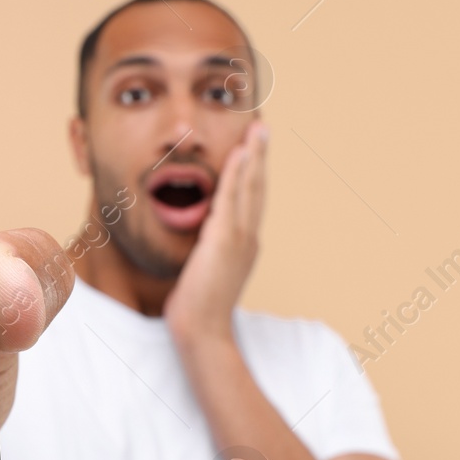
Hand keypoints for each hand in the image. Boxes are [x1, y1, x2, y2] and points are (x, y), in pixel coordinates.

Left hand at [164, 120, 268, 348]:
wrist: (201, 332)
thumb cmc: (196, 309)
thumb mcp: (203, 273)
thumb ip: (205, 254)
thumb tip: (199, 247)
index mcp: (244, 245)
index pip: (251, 201)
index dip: (254, 173)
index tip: (255, 149)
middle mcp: (248, 238)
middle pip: (257, 188)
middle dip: (260, 156)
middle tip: (263, 127)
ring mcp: (240, 238)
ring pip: (250, 188)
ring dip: (254, 155)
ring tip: (258, 128)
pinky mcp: (225, 240)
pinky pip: (233, 198)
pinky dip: (238, 173)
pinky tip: (240, 152)